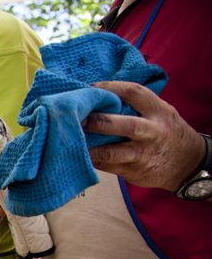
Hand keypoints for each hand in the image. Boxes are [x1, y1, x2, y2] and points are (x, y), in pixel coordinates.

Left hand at [85, 81, 205, 192]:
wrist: (186, 162)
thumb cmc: (164, 132)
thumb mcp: (160, 112)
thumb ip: (136, 106)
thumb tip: (99, 96)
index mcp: (158, 111)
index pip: (134, 93)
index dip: (110, 88)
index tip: (90, 87)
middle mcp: (151, 131)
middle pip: (124, 125)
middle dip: (99, 121)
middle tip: (77, 118)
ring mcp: (142, 154)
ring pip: (112, 152)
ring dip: (89, 148)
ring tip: (71, 140)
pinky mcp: (132, 171)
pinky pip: (107, 166)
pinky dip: (91, 160)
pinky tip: (77, 154)